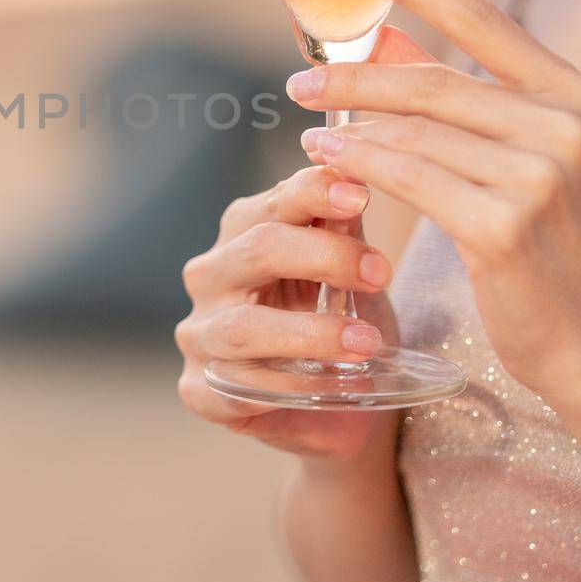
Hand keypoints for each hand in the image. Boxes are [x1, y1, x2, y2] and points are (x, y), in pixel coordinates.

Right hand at [174, 164, 400, 461]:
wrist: (343, 408)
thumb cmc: (342, 323)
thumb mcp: (352, 272)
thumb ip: (347, 229)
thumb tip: (360, 174)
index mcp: (245, 232)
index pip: (275, 201)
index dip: (316, 192)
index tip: (362, 195)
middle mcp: (212, 275)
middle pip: (256, 250)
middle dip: (323, 256)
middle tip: (380, 272)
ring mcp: (200, 334)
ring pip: (244, 326)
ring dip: (311, 332)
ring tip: (367, 341)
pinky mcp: (200, 389)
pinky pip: (239, 387)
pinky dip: (287, 388)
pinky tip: (327, 388)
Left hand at [286, 0, 580, 412]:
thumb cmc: (554, 247)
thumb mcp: (522, 157)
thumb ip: (460, 95)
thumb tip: (385, 36)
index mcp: (572, 94)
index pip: (482, 17)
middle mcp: (563, 124)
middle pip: (431, 80)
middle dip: (354, 76)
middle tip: (300, 80)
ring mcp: (538, 175)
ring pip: (412, 131)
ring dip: (348, 125)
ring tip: (307, 124)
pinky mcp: (503, 226)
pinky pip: (408, 179)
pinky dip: (359, 165)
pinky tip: (325, 161)